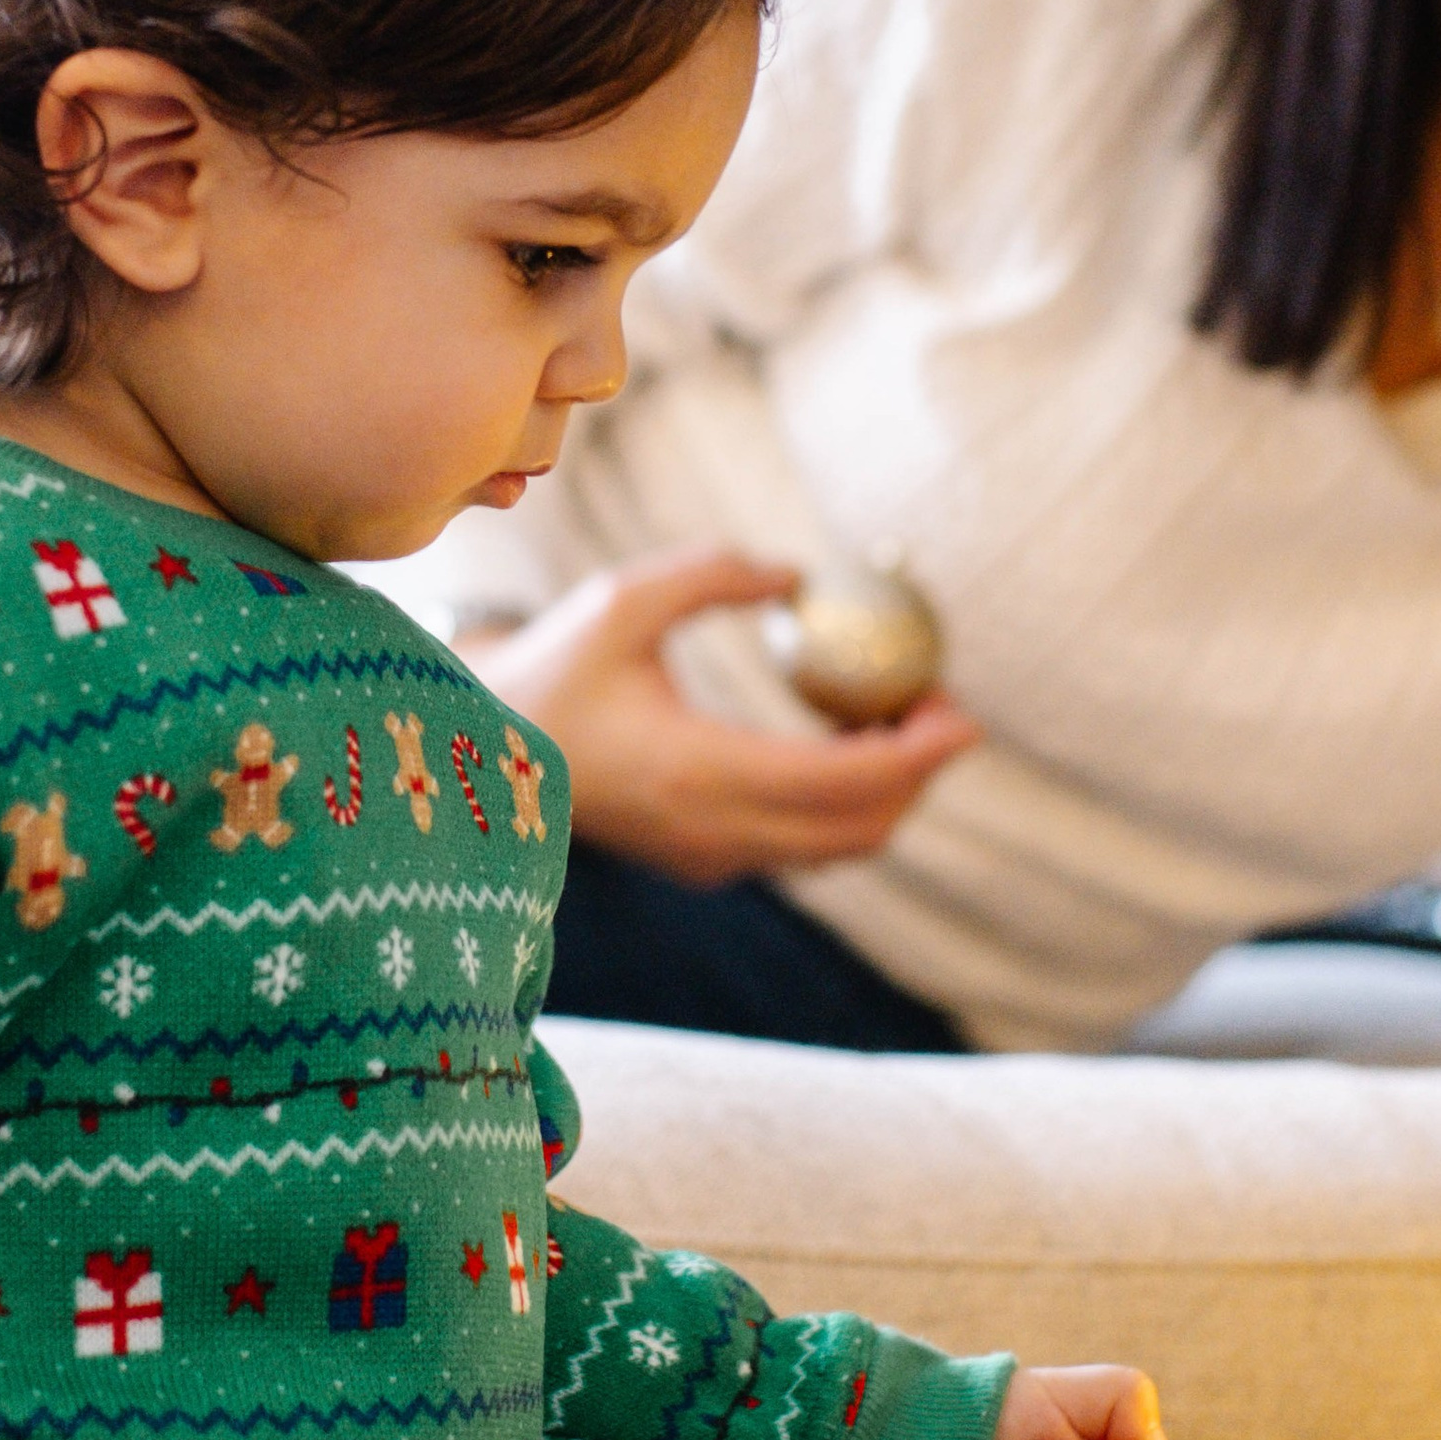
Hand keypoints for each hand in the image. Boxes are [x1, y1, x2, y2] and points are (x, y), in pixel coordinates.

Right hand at [462, 547, 977, 882]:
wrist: (479, 757)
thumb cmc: (551, 669)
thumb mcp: (624, 600)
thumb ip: (716, 577)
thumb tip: (799, 577)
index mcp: (698, 773)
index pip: (843, 782)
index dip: (918, 754)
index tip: (962, 711)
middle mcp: (713, 834)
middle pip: (860, 829)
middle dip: (919, 775)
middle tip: (942, 705)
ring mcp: (709, 858)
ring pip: (838, 848)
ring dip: (886, 793)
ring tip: (898, 718)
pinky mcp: (703, 862)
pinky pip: (804, 847)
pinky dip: (845, 804)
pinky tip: (846, 741)